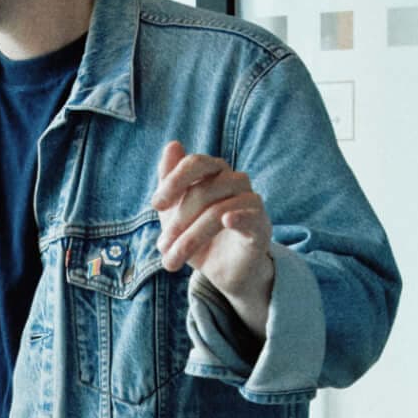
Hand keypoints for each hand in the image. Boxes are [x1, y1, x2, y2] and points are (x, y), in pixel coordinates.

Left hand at [148, 139, 273, 320]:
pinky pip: (251, 215)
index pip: (196, 163)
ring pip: (218, 210)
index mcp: (215, 173)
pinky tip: (227, 221)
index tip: (156, 205)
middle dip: (178, 220)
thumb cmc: (199, 237)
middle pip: (203, 191)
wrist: (224, 272)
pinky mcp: (262, 226)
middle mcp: (236, 182)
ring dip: (191, 237)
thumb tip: (172, 144)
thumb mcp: (175, 212)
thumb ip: (170, 180)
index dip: (174, 181)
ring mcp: (251, 202)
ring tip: (173, 260)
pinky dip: (239, 216)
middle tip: (162, 246)